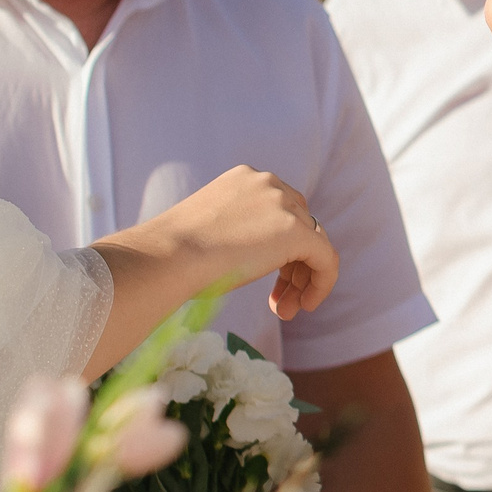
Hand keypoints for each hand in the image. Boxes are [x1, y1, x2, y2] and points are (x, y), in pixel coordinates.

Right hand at [173, 166, 339, 320]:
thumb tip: (252, 253)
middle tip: (279, 303)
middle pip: (301, 226)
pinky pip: (326, 258)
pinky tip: (306, 306)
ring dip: (302, 280)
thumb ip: (240, 232)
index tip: (267, 280)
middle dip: (293, 267)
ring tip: (286, 312)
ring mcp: (283, 204)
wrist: (166, 257)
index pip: (280, 212)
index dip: (279, 250)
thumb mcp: (211, 231)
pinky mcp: (296, 231)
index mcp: (245, 179)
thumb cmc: (174, 255)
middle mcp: (268, 183)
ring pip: (314, 244)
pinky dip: (322, 283)